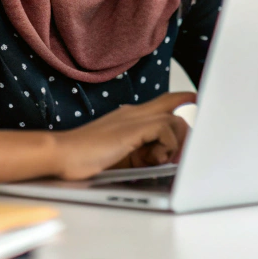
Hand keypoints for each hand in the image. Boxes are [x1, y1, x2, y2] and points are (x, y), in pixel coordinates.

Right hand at [52, 92, 194, 180]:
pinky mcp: (133, 128)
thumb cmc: (85, 158)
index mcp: (129, 117)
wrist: (62, 154)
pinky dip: (165, 146)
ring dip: (171, 144)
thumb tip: (160, 158)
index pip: (161, 101)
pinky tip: (150, 158)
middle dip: (181, 131)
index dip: (180, 98)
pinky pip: (165, 128)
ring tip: (153, 160)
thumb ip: (139, 152)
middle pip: (171, 106)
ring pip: (173, 120)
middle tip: (171, 154)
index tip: (194, 98)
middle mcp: (133, 112)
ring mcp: (133, 118)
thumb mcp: (120, 155)